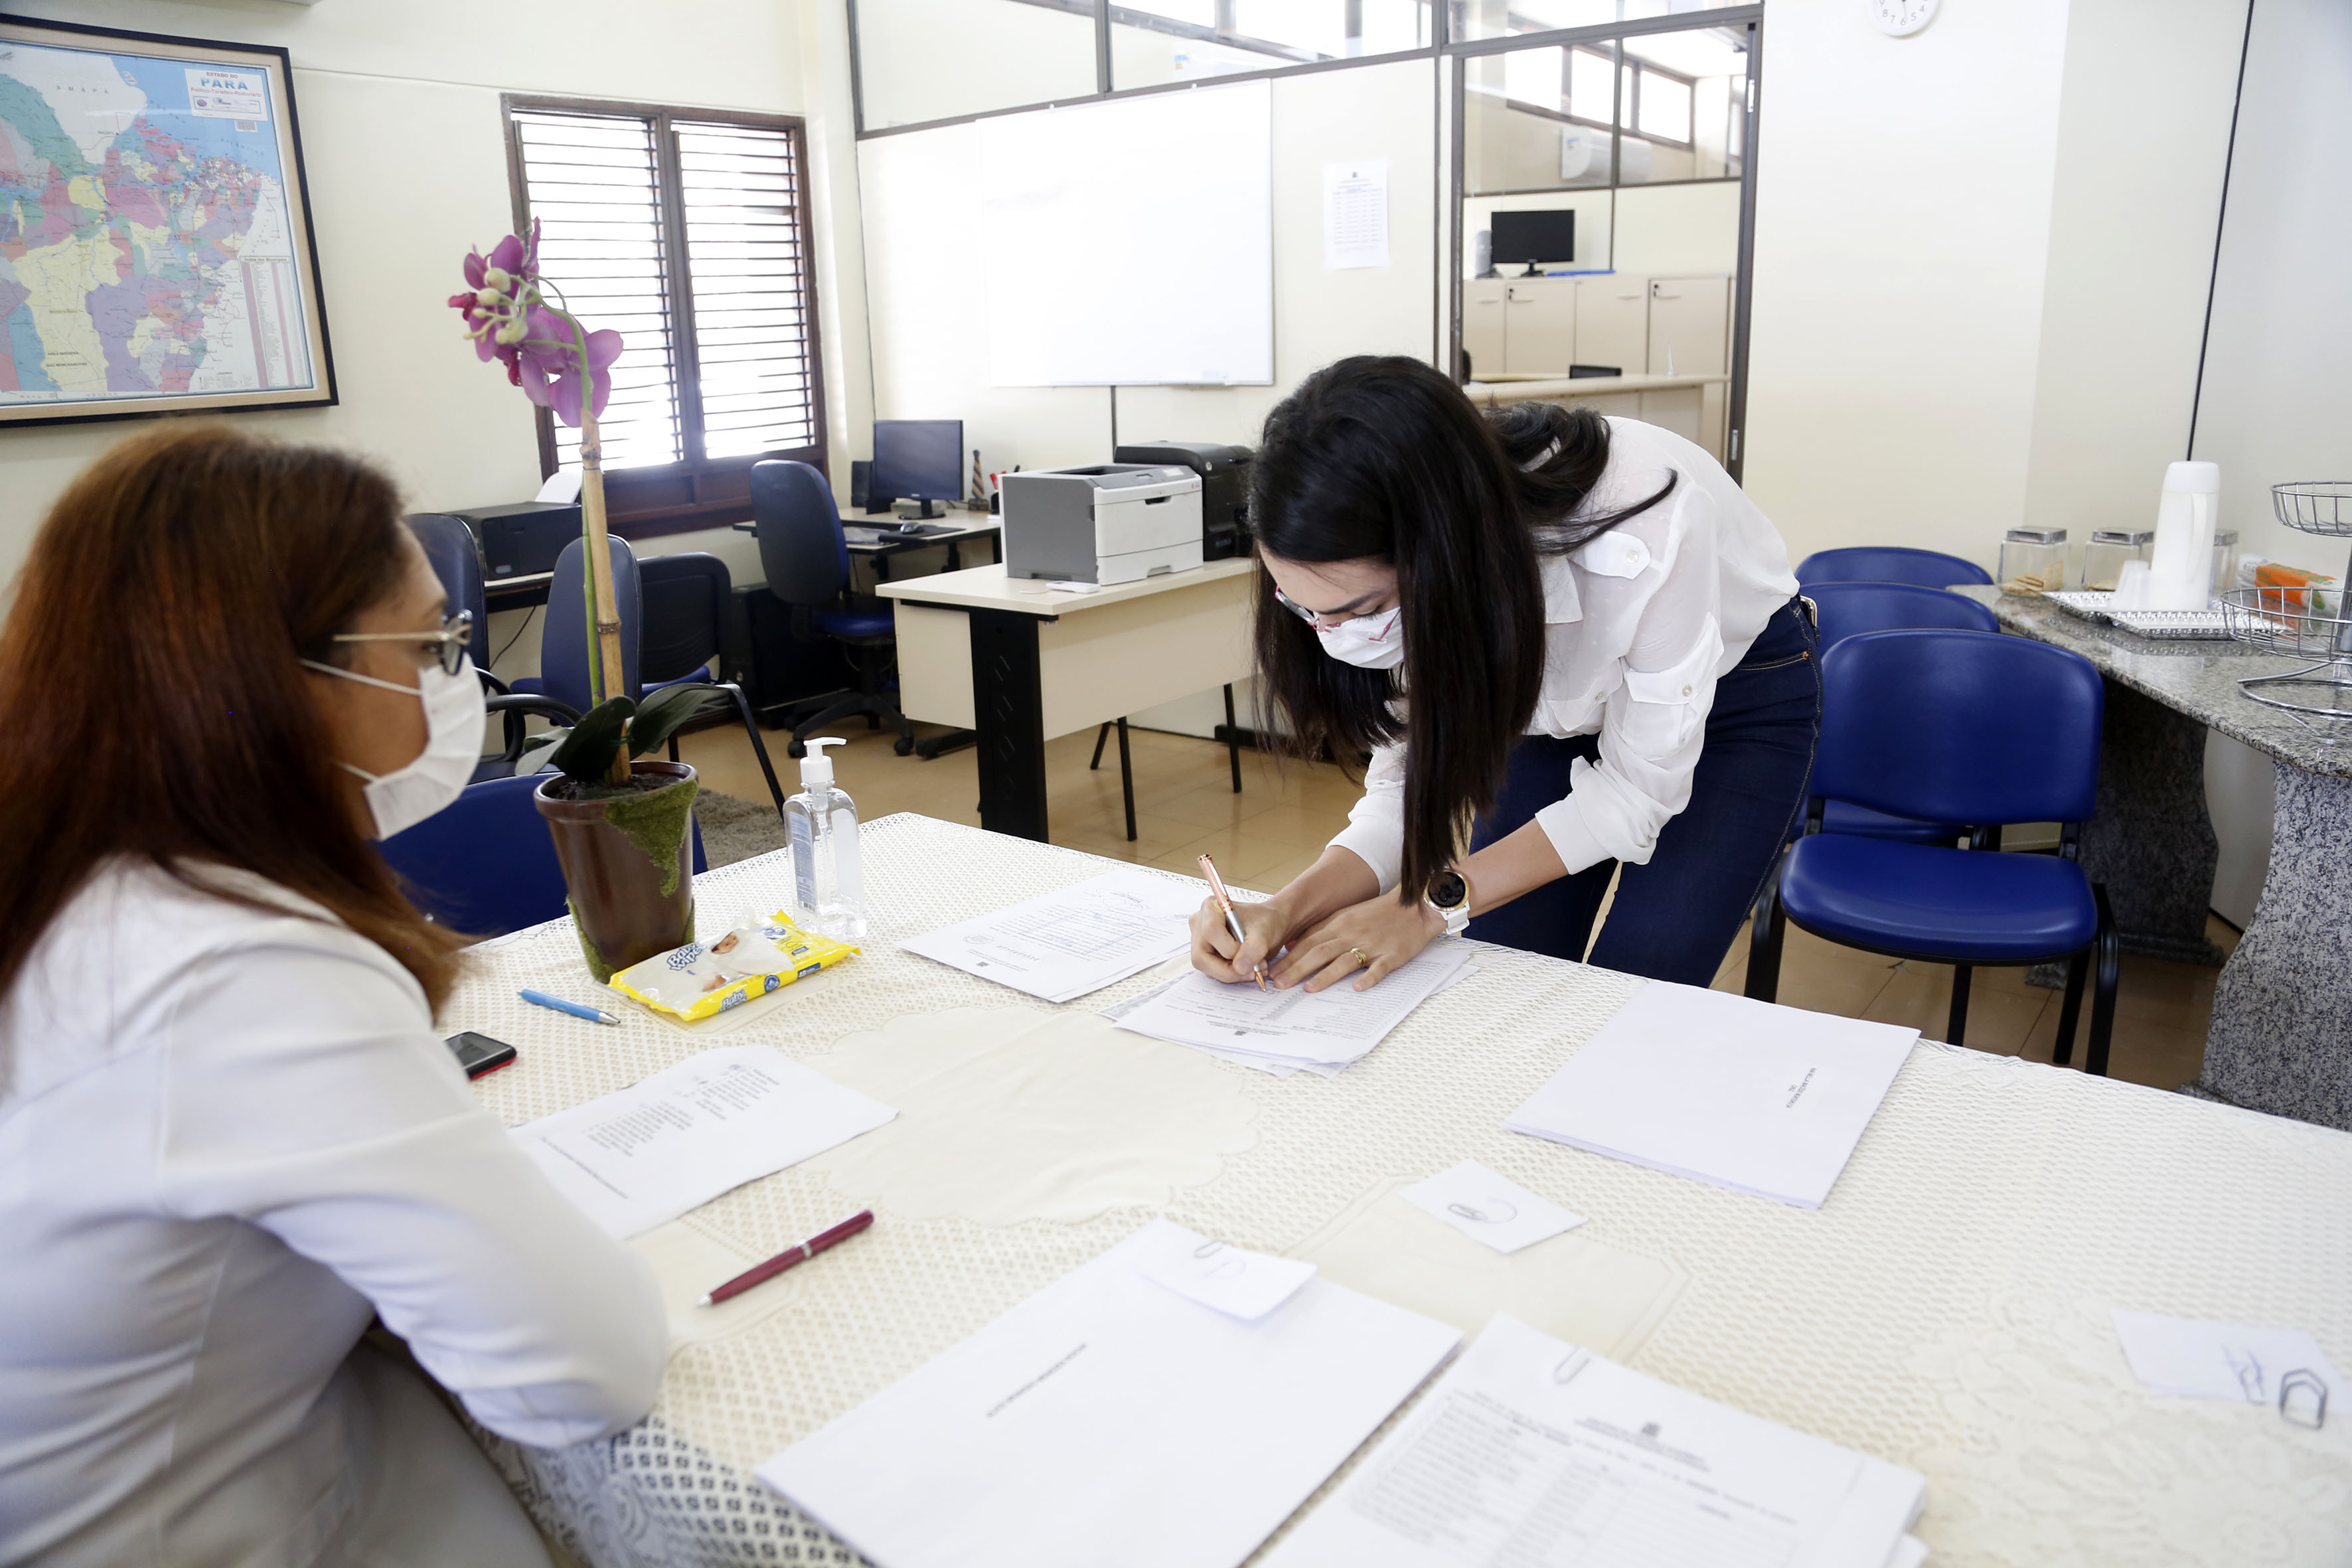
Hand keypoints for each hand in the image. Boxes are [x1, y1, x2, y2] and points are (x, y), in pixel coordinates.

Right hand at [1189, 894, 1293, 985]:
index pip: (1211, 932)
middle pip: (1202, 955)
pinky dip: (1230, 973)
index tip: (1247, 952)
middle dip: (1228, 969)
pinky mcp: (1205, 954)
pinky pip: (1211, 971)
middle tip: (1251, 972)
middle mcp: (1201, 923)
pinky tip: (1245, 967)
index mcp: (1211, 908)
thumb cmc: (1264, 921)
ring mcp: (1200, 940)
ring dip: (1231, 973)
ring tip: (1253, 967)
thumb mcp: (1264, 933)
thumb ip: (1253, 949)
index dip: (1228, 948)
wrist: (1268, 926)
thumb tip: (1240, 967)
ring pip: (1206, 967)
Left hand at [1272, 893, 1441, 992]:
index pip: (1308, 942)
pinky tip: (1357, 988)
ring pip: (1344, 960)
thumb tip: (1294, 944)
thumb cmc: (1379, 913)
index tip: (1271, 971)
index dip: (1289, 957)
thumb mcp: (1346, 916)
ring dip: (1325, 975)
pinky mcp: (1392, 955)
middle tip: (1279, 984)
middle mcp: (1352, 933)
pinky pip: (1379, 968)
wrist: (1415, 905)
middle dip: (1297, 968)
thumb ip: (1322, 930)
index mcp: (1339, 924)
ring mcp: (1372, 945)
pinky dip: (1368, 977)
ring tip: (1308, 989)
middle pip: (1320, 952)